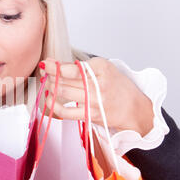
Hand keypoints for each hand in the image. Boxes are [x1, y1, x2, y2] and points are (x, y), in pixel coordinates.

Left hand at [39, 57, 154, 136]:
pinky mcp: (89, 115)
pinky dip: (53, 105)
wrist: (133, 108)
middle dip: (50, 76)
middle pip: (65, 79)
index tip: (46, 63)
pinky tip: (50, 99)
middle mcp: (98, 84)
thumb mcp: (103, 69)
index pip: (72, 67)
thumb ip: (79, 66)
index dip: (54, 66)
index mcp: (102, 68)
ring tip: (49, 84)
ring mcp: (93, 101)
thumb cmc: (117, 87)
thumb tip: (54, 63)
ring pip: (63, 92)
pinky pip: (65, 111)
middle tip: (46, 73)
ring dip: (51, 87)